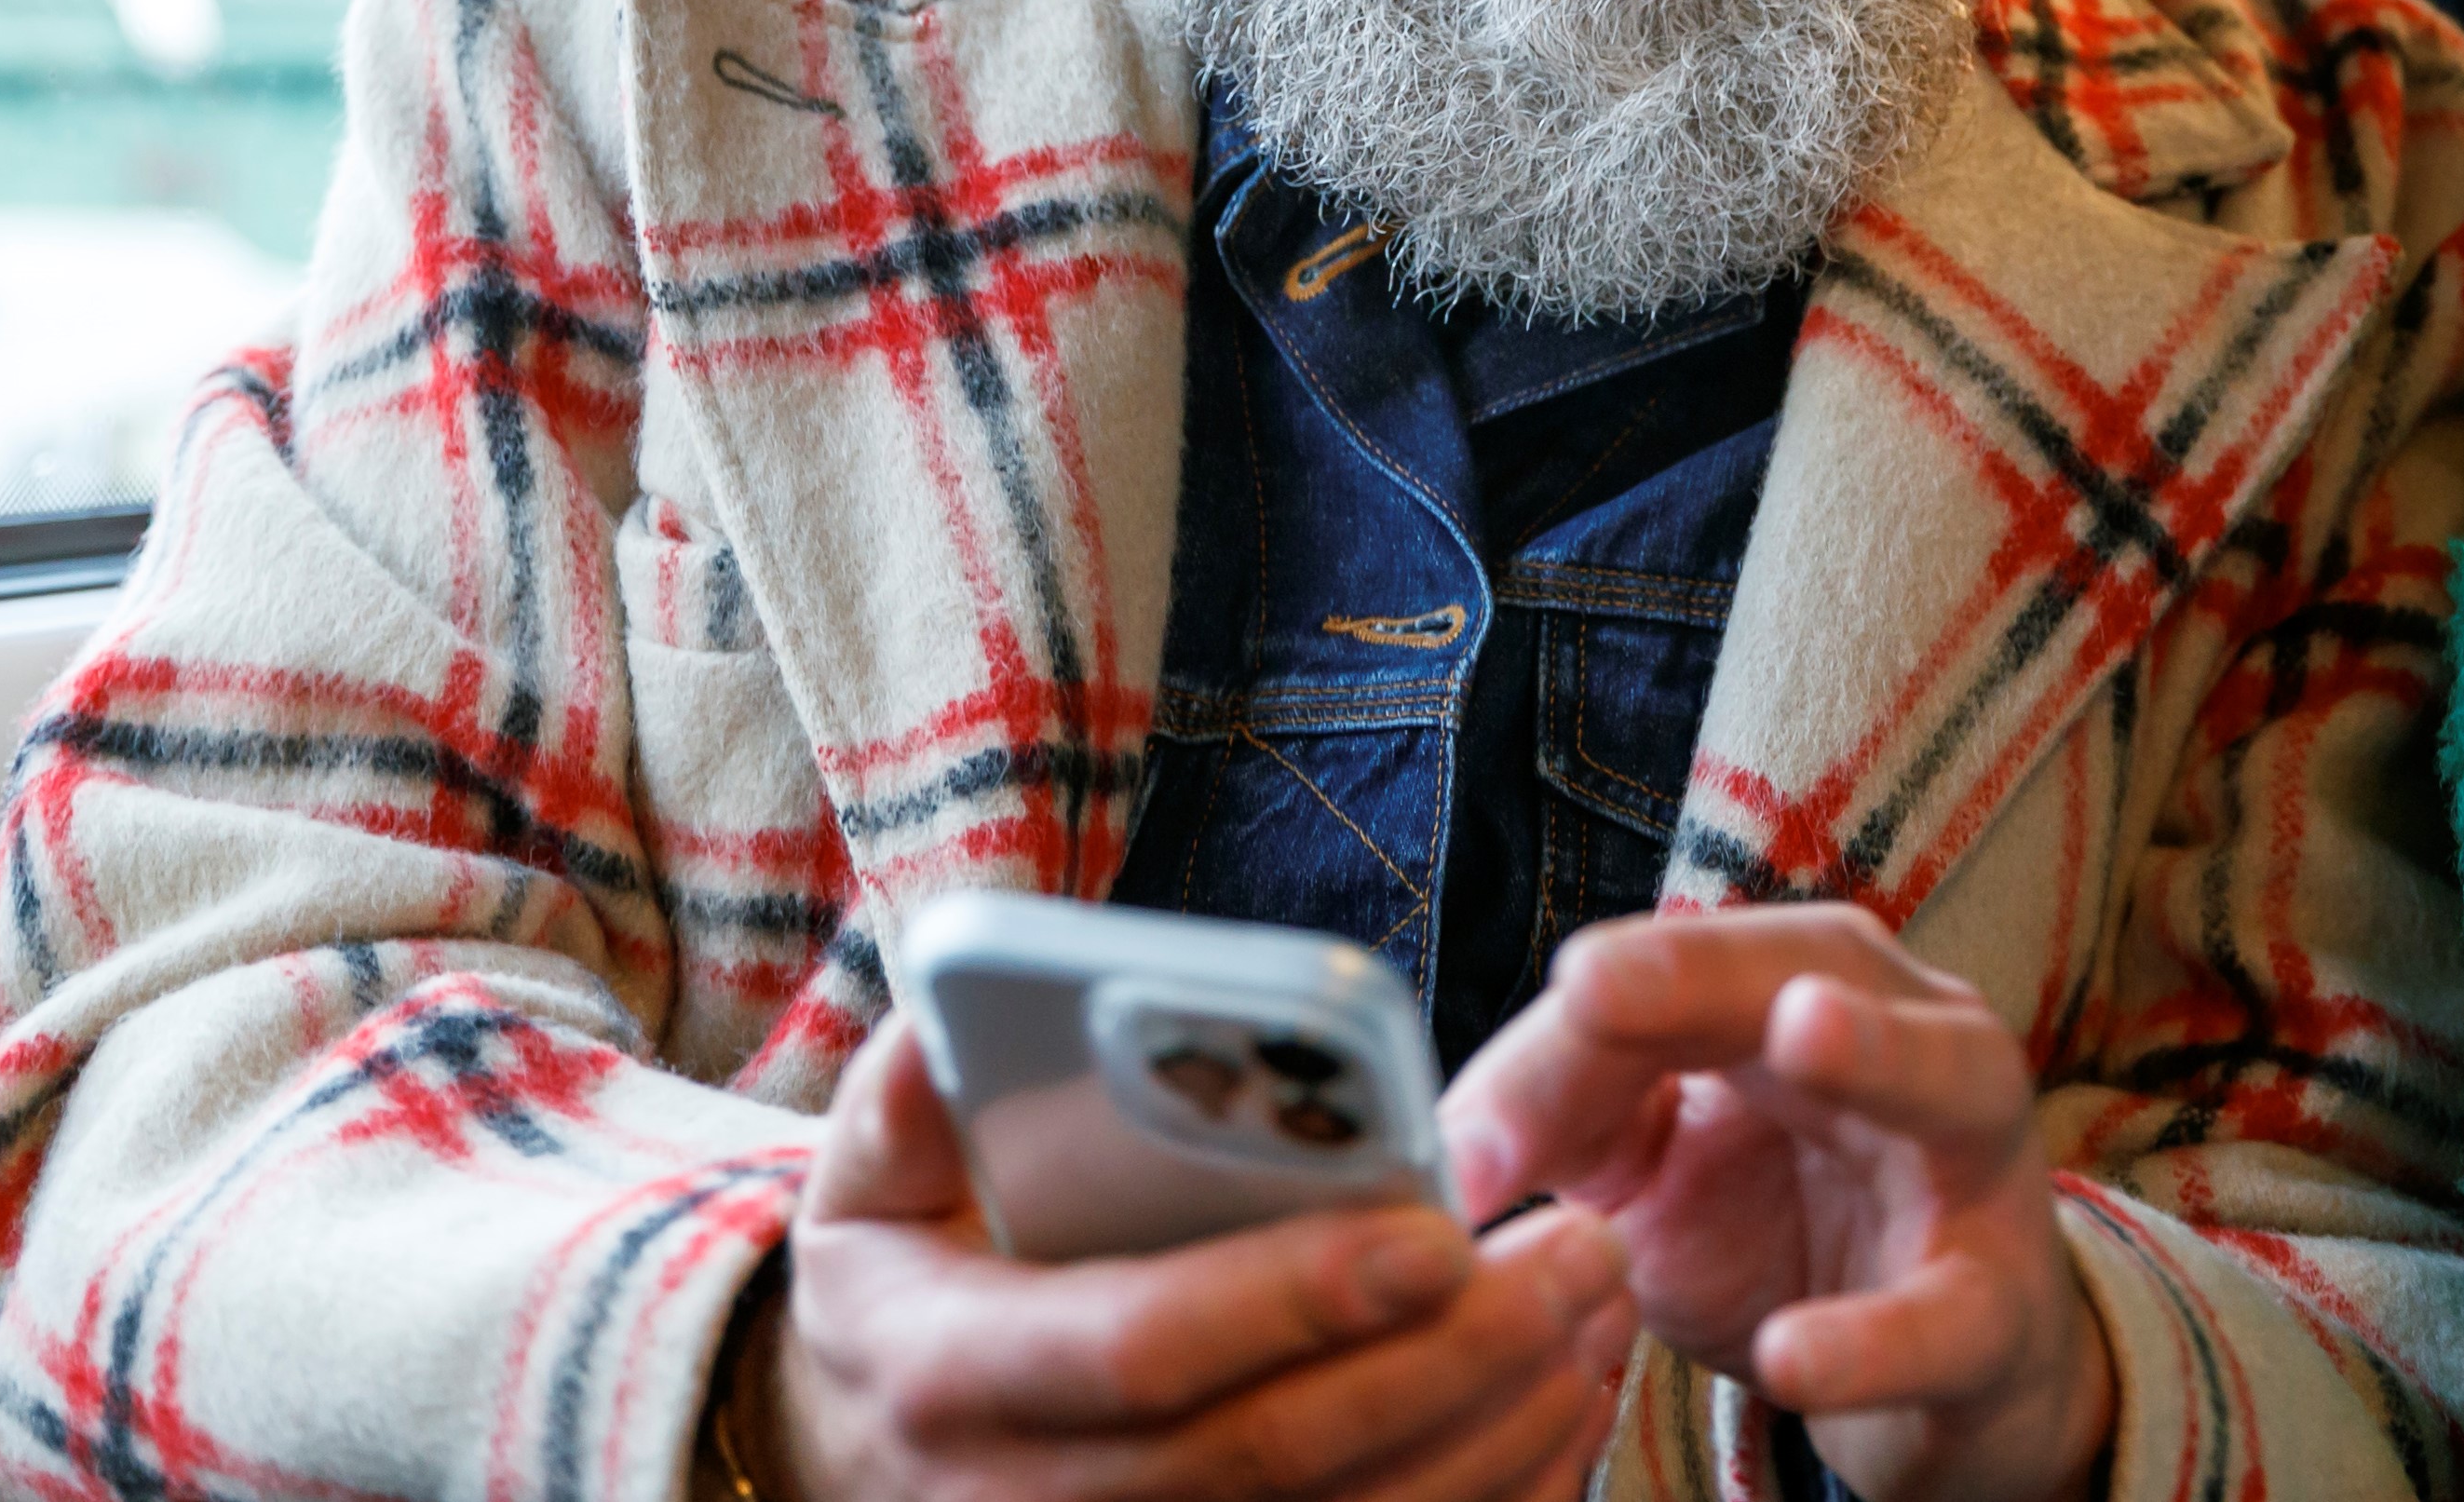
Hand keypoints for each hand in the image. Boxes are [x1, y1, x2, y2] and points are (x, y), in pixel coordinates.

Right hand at [745, 1014, 1634, 1501]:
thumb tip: (967, 1007)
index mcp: (957, 1375)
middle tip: (1583, 1247)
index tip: (1436, 1230)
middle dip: (1451, 1358)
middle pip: (1280, 1451)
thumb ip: (912, 1095)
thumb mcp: (868, 1190)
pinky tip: (1565, 1407)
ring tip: (1598, 1311)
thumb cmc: (899, 1296)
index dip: (1294, 1296)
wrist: (864, 1471)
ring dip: (1499, 1431)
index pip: (1146, 1347)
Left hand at [1439, 910, 2115, 1501]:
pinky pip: (1947, 1316)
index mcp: (1797, 985)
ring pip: (1945, 1080)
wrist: (1948, 1378)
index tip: (1462, 1132)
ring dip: (1878, 1052)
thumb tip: (1442, 1153)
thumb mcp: (1651, 1175)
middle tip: (1593, 982)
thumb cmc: (1782, 1234)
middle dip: (1701, 973)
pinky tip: (1796, 1356)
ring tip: (1802, 1034)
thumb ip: (1557, 1124)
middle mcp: (1905, 1031)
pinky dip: (1874, 1338)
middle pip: (1807, 966)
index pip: (1672, 970)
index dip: (1564, 1031)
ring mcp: (1970, 1162)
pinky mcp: (2000, 1306)